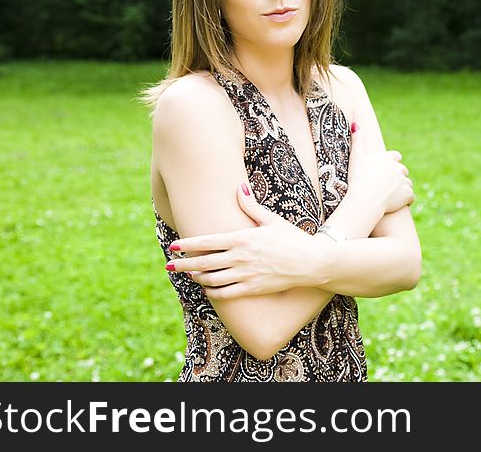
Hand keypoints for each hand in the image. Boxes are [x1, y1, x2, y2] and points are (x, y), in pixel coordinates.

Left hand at [165, 184, 324, 299]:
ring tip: (190, 274)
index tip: (173, 246)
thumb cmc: (293, 239)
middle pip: (203, 263)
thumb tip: (239, 187)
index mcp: (243, 239)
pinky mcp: (252, 289)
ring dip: (197, 278)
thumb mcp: (272, 220)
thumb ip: (251, 206)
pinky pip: (225, 293)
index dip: (188, 245)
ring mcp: (245, 275)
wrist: (311, 263)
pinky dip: (212, 292)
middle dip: (183, 264)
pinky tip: (208, 288)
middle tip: (169, 265)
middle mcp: (240, 258)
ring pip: (211, 280)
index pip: (207, 242)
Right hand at [347, 124, 414, 213]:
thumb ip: (358, 140)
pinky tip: (399, 203)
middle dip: (398, 176)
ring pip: (407, 184)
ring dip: (402, 188)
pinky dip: (406, 200)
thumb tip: (356, 123)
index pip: (396, 156)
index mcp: (388, 158)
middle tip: (388, 185)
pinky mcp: (408, 194)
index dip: (392, 162)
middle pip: (403, 170)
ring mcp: (404, 181)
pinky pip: (411, 197)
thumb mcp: (356, 157)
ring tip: (392, 195)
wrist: (365, 199)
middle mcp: (399, 168)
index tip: (386, 168)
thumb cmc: (358, 178)